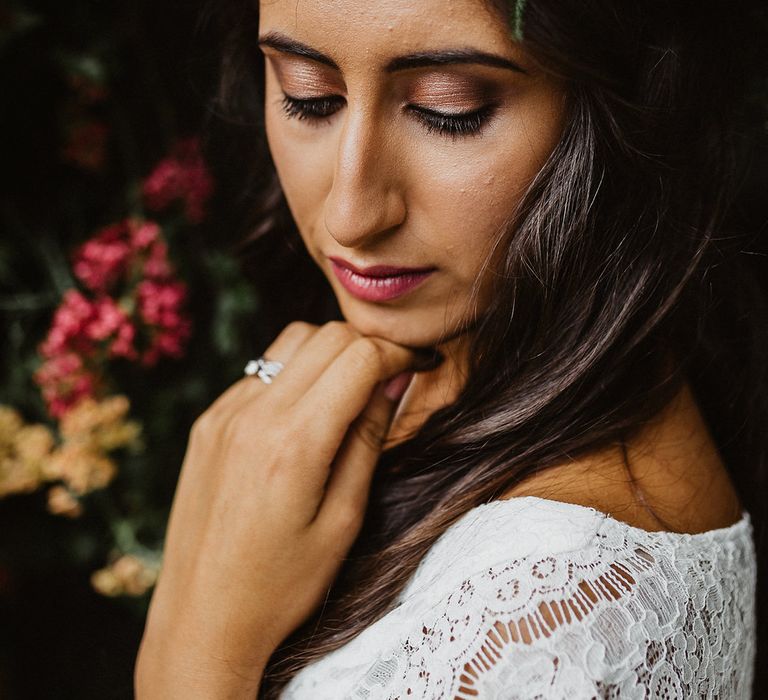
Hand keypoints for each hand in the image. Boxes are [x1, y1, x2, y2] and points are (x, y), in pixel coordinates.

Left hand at [134, 321, 418, 697]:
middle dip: (368, 348)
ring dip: (328, 354)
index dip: (400, 353)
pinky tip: (301, 418)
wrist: (201, 618)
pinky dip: (292, 377)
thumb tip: (392, 380)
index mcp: (294, 443)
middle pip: (325, 335)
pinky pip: (260, 373)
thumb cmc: (282, 585)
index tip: (421, 366)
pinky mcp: (207, 423)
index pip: (359, 356)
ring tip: (345, 397)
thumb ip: (369, 439)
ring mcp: (222, 415)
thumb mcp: (344, 520)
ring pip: (289, 342)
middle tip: (389, 381)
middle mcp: (252, 415)